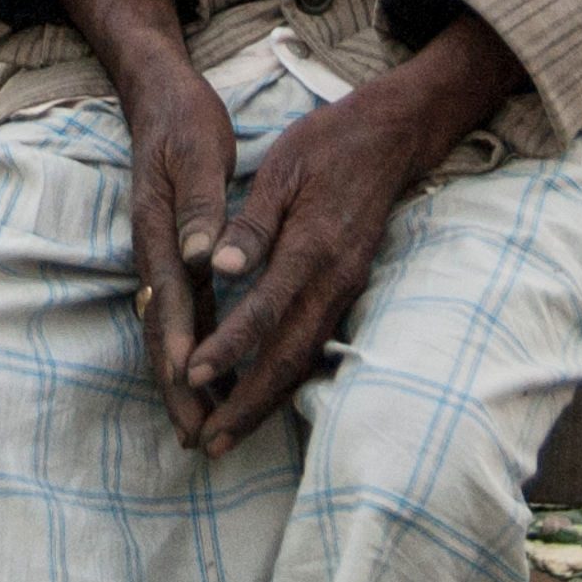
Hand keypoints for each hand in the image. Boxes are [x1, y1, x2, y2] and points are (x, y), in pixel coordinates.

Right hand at [48, 0, 235, 440]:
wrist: (160, 97)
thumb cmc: (185, 122)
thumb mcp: (197, 151)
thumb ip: (200, 206)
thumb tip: (200, 256)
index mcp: (159, 228)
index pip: (169, 294)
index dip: (178, 341)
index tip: (190, 381)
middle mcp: (154, 251)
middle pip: (161, 330)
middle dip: (177, 386)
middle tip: (197, 438)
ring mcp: (161, 258)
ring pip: (169, 332)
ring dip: (183, 383)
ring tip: (203, 430)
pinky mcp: (175, 259)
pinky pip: (182, 317)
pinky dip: (193, 354)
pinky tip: (211, 382)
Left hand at [178, 11, 520, 456]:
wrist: (389, 139)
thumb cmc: (326, 146)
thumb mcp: (281, 170)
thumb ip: (251, 223)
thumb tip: (219, 269)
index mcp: (312, 248)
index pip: (265, 311)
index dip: (229, 347)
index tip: (191, 374)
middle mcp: (335, 280)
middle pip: (290, 357)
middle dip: (247, 404)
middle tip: (208, 443)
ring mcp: (346, 290)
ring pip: (305, 361)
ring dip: (266, 403)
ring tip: (226, 437)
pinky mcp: (347, 291)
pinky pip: (316, 347)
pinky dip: (287, 379)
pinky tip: (262, 400)